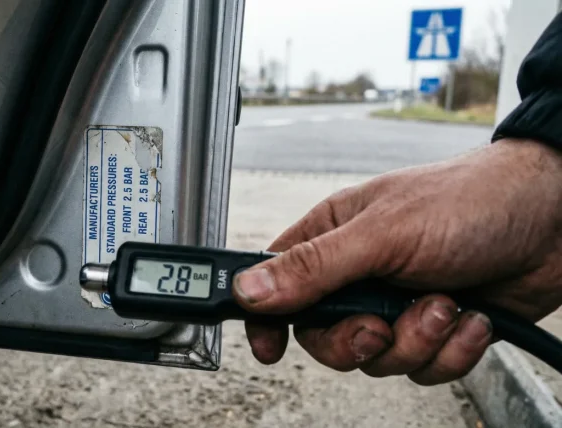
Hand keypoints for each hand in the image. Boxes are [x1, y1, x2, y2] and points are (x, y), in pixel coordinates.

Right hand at [233, 139, 561, 384]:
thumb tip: (249, 290)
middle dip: (359, 341)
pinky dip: (451, 350)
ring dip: (417, 341)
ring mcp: (398, 304)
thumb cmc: (470, 202)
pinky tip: (470, 317)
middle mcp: (361, 274)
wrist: (554, 219)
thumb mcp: (383, 233)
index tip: (269, 349)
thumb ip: (314, 267)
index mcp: (334, 237)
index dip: (269, 319)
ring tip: (444, 305)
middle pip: (326, 337)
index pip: (277, 283)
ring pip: (378, 359)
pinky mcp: (436, 328)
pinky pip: (424, 367)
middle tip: (382, 324)